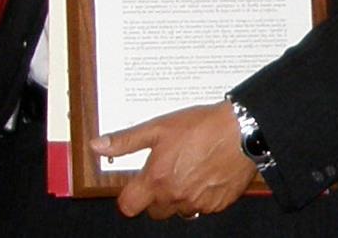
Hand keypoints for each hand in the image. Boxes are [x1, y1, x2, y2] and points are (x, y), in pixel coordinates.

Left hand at [90, 99, 255, 219]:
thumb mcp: (157, 128)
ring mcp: (198, 204)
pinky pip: (201, 208)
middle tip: (163, 170)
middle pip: (154, 211)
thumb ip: (125, 141)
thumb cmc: (199, 127)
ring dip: (177, 195)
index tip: (133, 185)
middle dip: (154, 195)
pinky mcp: (217, 205)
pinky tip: (203, 173)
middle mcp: (176, 197)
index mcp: (157, 180)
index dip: (128, 196)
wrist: (238, 132)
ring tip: (185, 168)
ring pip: (178, 210)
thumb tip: (98, 146)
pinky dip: (198, 195)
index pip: (129, 206)